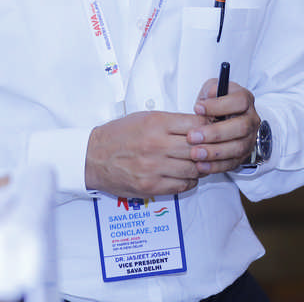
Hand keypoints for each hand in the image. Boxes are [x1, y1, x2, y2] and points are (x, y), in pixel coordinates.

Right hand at [85, 111, 204, 196]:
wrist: (93, 157)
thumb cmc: (119, 135)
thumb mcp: (146, 118)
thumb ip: (173, 122)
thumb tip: (201, 125)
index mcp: (157, 123)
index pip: (197, 126)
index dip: (209, 129)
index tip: (211, 131)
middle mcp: (157, 145)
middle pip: (198, 148)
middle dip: (207, 149)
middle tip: (210, 150)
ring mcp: (154, 167)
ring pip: (193, 169)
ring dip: (200, 167)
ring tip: (198, 163)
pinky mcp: (150, 186)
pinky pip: (181, 185)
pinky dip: (189, 181)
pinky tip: (186, 175)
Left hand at [189, 78, 260, 175]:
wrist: (222, 119)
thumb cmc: (216, 103)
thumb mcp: (213, 90)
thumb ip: (212, 90)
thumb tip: (211, 94)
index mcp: (245, 100)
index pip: (240, 101)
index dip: (219, 105)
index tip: (198, 108)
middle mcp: (251, 120)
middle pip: (241, 127)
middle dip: (215, 133)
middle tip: (192, 136)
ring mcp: (249, 139)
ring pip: (238, 147)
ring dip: (215, 152)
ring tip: (194, 153)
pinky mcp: (242, 156)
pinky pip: (232, 163)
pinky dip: (215, 166)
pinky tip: (200, 165)